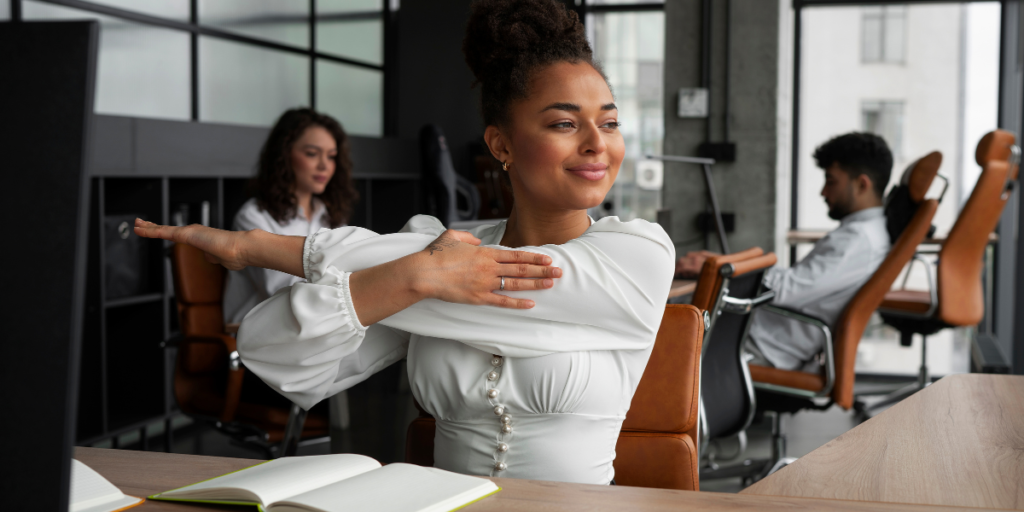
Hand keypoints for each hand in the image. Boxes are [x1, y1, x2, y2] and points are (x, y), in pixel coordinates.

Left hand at [133, 218, 248, 270]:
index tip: (163, 232)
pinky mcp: (184, 234)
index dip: (170, 233)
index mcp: (202, 237)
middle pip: (169, 229)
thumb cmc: (236, 255)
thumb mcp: (222, 259)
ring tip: (136, 224)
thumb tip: (209, 257)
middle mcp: (194, 232)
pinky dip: (148, 230)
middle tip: (143, 224)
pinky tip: (138, 228)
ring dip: (148, 227)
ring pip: (162, 229)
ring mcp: (188, 232)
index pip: (181, 235)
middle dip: (155, 227)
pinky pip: (162, 232)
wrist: (241, 249)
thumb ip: (214, 257)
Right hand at [412, 230, 561, 308]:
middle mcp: (489, 267)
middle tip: (559, 272)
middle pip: (521, 268)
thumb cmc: (435, 255)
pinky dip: (517, 303)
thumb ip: (467, 237)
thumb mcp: (451, 237)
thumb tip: (477, 240)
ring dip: (535, 284)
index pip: (515, 254)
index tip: (548, 258)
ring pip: (516, 283)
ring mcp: (485, 283)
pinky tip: (531, 303)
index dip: (534, 256)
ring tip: (551, 284)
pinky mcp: (478, 297)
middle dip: (542, 270)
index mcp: (484, 252)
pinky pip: (502, 301)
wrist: (424, 273)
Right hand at [675, 250, 718, 277]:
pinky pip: (693, 254)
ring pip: (687, 256)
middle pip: (682, 260)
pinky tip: (692, 264)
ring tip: (687, 270)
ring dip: (684, 262)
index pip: (681, 265)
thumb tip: (685, 276)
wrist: (727, 265)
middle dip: (678, 266)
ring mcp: (701, 254)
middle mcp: (698, 257)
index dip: (676, 270)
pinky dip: (690, 259)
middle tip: (678, 272)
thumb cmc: (717, 273)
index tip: (674, 274)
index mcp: (697, 265)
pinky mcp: (704, 252)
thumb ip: (692, 276)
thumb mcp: (703, 277)